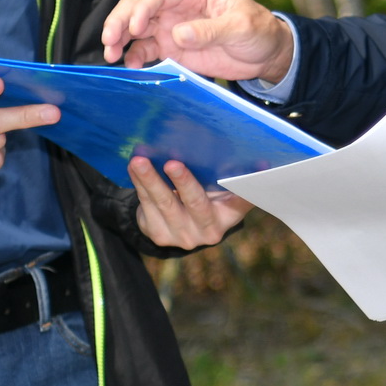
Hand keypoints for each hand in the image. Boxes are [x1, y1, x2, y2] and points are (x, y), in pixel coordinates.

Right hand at [101, 0, 293, 83]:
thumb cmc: (258, 30)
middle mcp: (176, 8)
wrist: (266, 54)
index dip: (141, 9)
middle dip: (119, 21)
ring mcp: (171, 29)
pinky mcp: (172, 49)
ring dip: (120, 40)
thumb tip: (178, 34)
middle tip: (109, 41)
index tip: (136, 28)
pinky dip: (135, 57)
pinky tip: (131, 67)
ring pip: (135, 29)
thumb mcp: (241, 27)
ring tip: (111, 56)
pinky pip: (146, 50)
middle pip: (137, 8)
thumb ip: (210, 30)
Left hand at [129, 155, 249, 250]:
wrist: (177, 224)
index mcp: (229, 215)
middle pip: (196, 204)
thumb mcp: (217, 189)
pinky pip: (147, 206)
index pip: (241, 201)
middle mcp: (209, 230)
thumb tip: (240, 150)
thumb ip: (223, 175)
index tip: (252, 171)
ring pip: (165, 204)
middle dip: (184, 182)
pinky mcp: (159, 235)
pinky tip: (134, 168)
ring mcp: (183, 236)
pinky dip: (140, 184)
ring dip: (151, 180)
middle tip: (172, 164)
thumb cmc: (204, 196)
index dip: (245, 190)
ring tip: (139, 161)